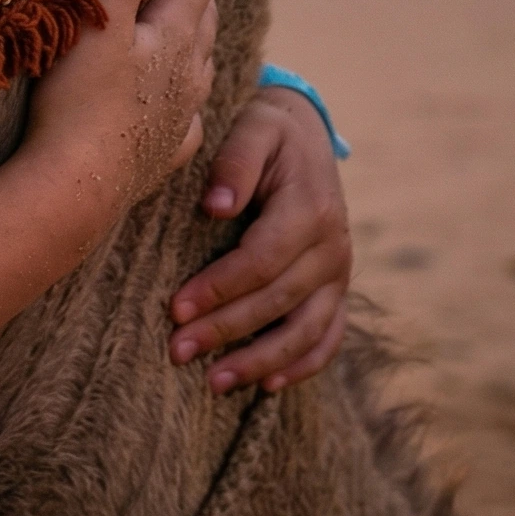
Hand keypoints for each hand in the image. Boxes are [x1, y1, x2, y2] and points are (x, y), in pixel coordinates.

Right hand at [23, 0, 218, 223]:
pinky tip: (181, 102)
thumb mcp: (100, 25)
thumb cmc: (82, 102)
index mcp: (176, 36)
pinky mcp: (164, 151)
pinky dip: (187, 95)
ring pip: (203, 63)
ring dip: (198, 32)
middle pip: (205, 16)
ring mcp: (181, 115)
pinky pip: (188, 115)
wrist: (79, 185)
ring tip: (189, 18)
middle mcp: (190, 73)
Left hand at [168, 87, 351, 391]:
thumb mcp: (252, 129)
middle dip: (226, 331)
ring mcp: (339, 272)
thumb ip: (234, 162)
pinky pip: (329, 335)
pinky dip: (304, 364)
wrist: (305, 131)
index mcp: (309, 209)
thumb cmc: (266, 131)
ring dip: (262, 361)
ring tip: (215, 383)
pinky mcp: (337, 288)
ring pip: (307, 329)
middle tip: (176, 352)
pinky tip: (269, 386)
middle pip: (278, 301)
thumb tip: (215, 207)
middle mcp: (332, 246)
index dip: (219, 288)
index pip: (261, 260)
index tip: (175, 310)